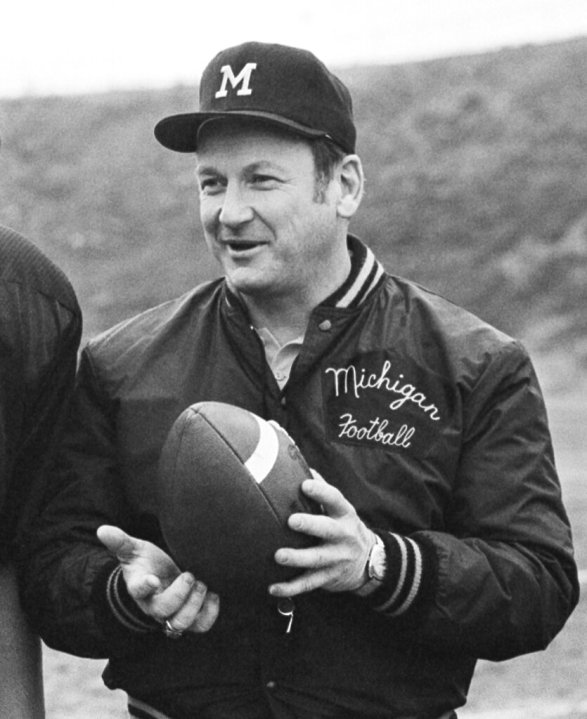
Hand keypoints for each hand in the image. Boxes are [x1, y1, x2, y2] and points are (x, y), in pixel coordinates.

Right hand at [97, 525, 218, 633]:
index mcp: (139, 588)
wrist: (158, 578)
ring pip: (182, 623)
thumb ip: (120, 541)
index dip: (145, 586)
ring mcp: (172, 614)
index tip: (153, 578)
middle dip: (180, 594)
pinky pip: (202, 626)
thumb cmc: (146, 563)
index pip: (139, 590)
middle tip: (190, 574)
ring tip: (202, 584)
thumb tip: (102, 529)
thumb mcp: (133, 550)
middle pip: (164, 612)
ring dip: (195, 604)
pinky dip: (211, 612)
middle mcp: (154, 606)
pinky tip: (213, 593)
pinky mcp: (190, 618)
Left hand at [269, 475, 374, 596]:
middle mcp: (343, 536)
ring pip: (317, 559)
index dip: (321, 491)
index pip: (335, 499)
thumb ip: (322, 490)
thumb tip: (298, 463)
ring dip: (298, 558)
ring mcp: (337, 558)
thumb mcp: (340, 508)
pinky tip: (273, 587)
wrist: (370, 561)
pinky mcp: (329, 577)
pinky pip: (309, 584)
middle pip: (328, 530)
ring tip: (279, 556)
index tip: (305, 484)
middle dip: (310, 525)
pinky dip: (290, 588)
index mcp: (344, 514)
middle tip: (291, 521)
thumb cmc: (344, 526)